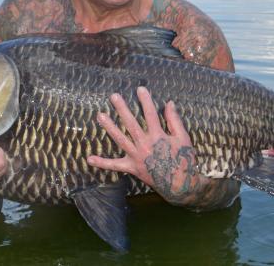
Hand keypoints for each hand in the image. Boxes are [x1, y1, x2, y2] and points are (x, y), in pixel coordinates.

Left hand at [88, 87, 200, 205]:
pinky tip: (89, 159)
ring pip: (120, 139)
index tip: (140, 89)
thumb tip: (169, 103)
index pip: (150, 114)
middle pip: (131, 124)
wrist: (180, 185)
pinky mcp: (132, 168)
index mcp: (158, 136)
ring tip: (100, 116)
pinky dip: (102, 163)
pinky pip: (115, 165)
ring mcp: (136, 157)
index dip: (145, 101)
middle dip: (122, 109)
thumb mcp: (183, 138)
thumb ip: (174, 120)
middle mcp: (145, 145)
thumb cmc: (184, 159)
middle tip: (113, 96)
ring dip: (110, 127)